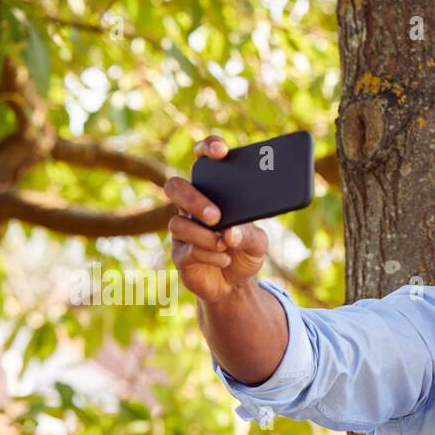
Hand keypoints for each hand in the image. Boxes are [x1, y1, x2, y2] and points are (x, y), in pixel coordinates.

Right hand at [165, 135, 269, 303]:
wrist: (236, 285)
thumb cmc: (244, 252)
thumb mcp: (258, 243)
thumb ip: (250, 235)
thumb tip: (231, 232)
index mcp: (212, 193)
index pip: (203, 161)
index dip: (207, 149)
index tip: (221, 151)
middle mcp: (191, 207)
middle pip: (175, 187)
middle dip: (193, 199)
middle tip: (215, 216)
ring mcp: (183, 230)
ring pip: (178, 224)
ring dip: (204, 236)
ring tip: (226, 244)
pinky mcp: (180, 254)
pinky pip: (186, 250)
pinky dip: (208, 255)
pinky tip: (224, 259)